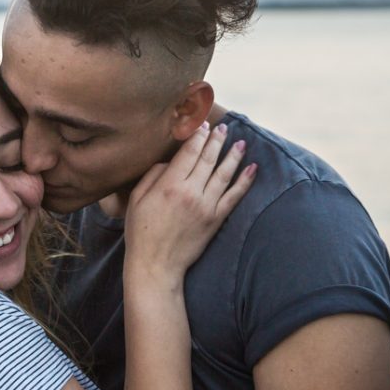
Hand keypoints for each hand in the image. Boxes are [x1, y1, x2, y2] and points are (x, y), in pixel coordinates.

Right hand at [125, 122, 255, 280]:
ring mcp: (206, 206)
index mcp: (169, 185)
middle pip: (208, 159)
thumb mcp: (137, 199)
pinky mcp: (216, 220)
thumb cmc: (141, 232)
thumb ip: (153, 175)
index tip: (202, 125)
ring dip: (233, 155)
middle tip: (223, 128)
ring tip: (240, 142)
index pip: (188, 152)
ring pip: (224, 174)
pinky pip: (234, 197)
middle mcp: (190, 193)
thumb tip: (171, 162)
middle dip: (216, 140)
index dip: (197, 136)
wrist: (156, 265)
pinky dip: (245, 181)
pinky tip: (252, 168)